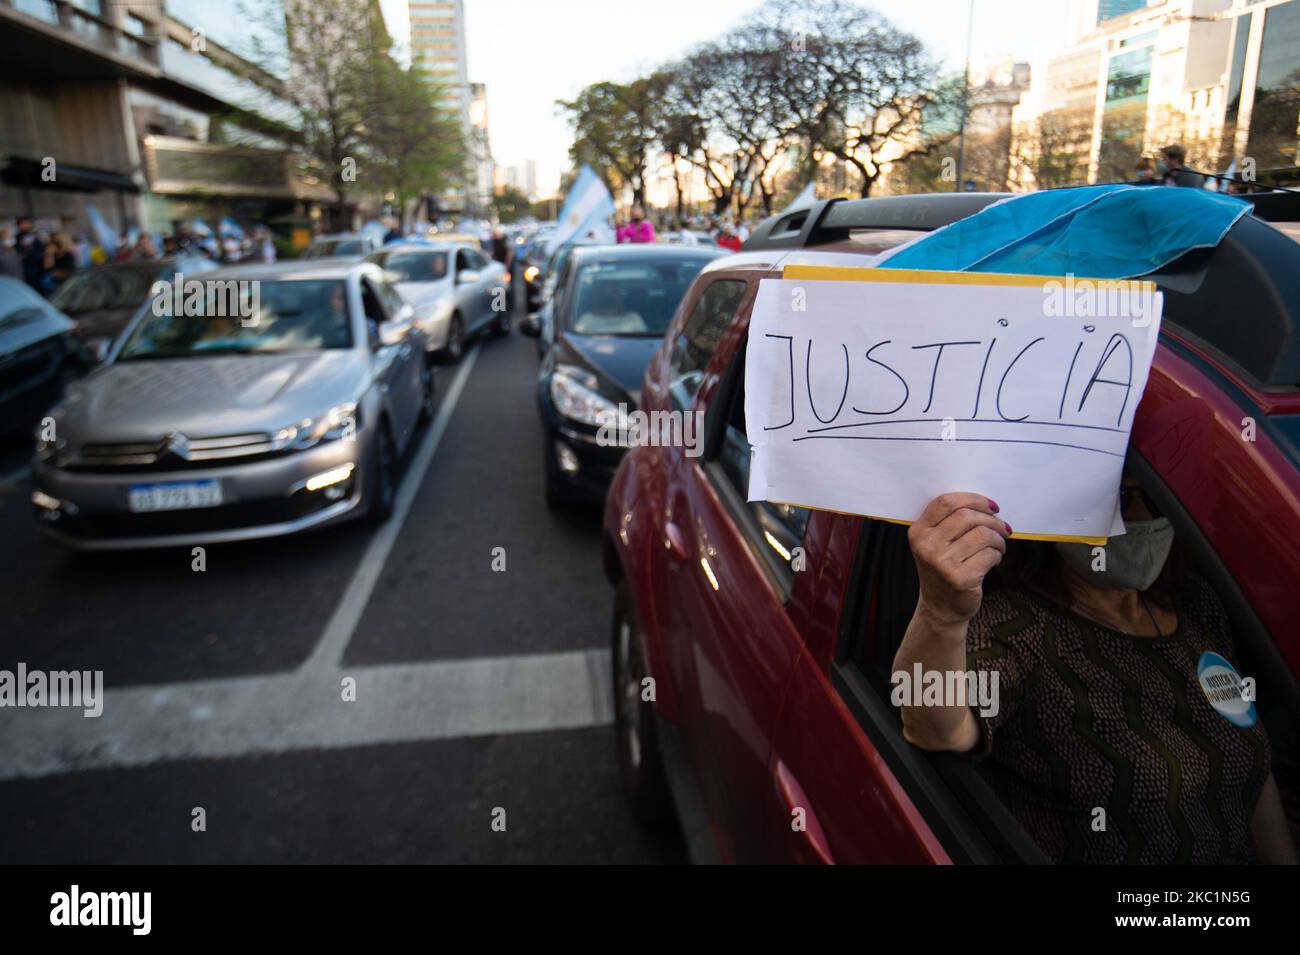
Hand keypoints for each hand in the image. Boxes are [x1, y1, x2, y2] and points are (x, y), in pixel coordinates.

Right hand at [907, 493, 1011, 627]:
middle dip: (992, 520)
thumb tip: (987, 504)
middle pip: (967, 516)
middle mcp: (926, 546)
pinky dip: (998, 555)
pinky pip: (989, 554)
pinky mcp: (960, 578)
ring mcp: (942, 563)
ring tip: (999, 546)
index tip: (992, 507)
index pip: (946, 502)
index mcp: (918, 532)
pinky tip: (993, 560)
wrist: (941, 607)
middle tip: (1002, 528)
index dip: (974, 499)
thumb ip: (950, 522)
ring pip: (982, 534)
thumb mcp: (935, 543)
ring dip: (998, 539)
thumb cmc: (944, 569)